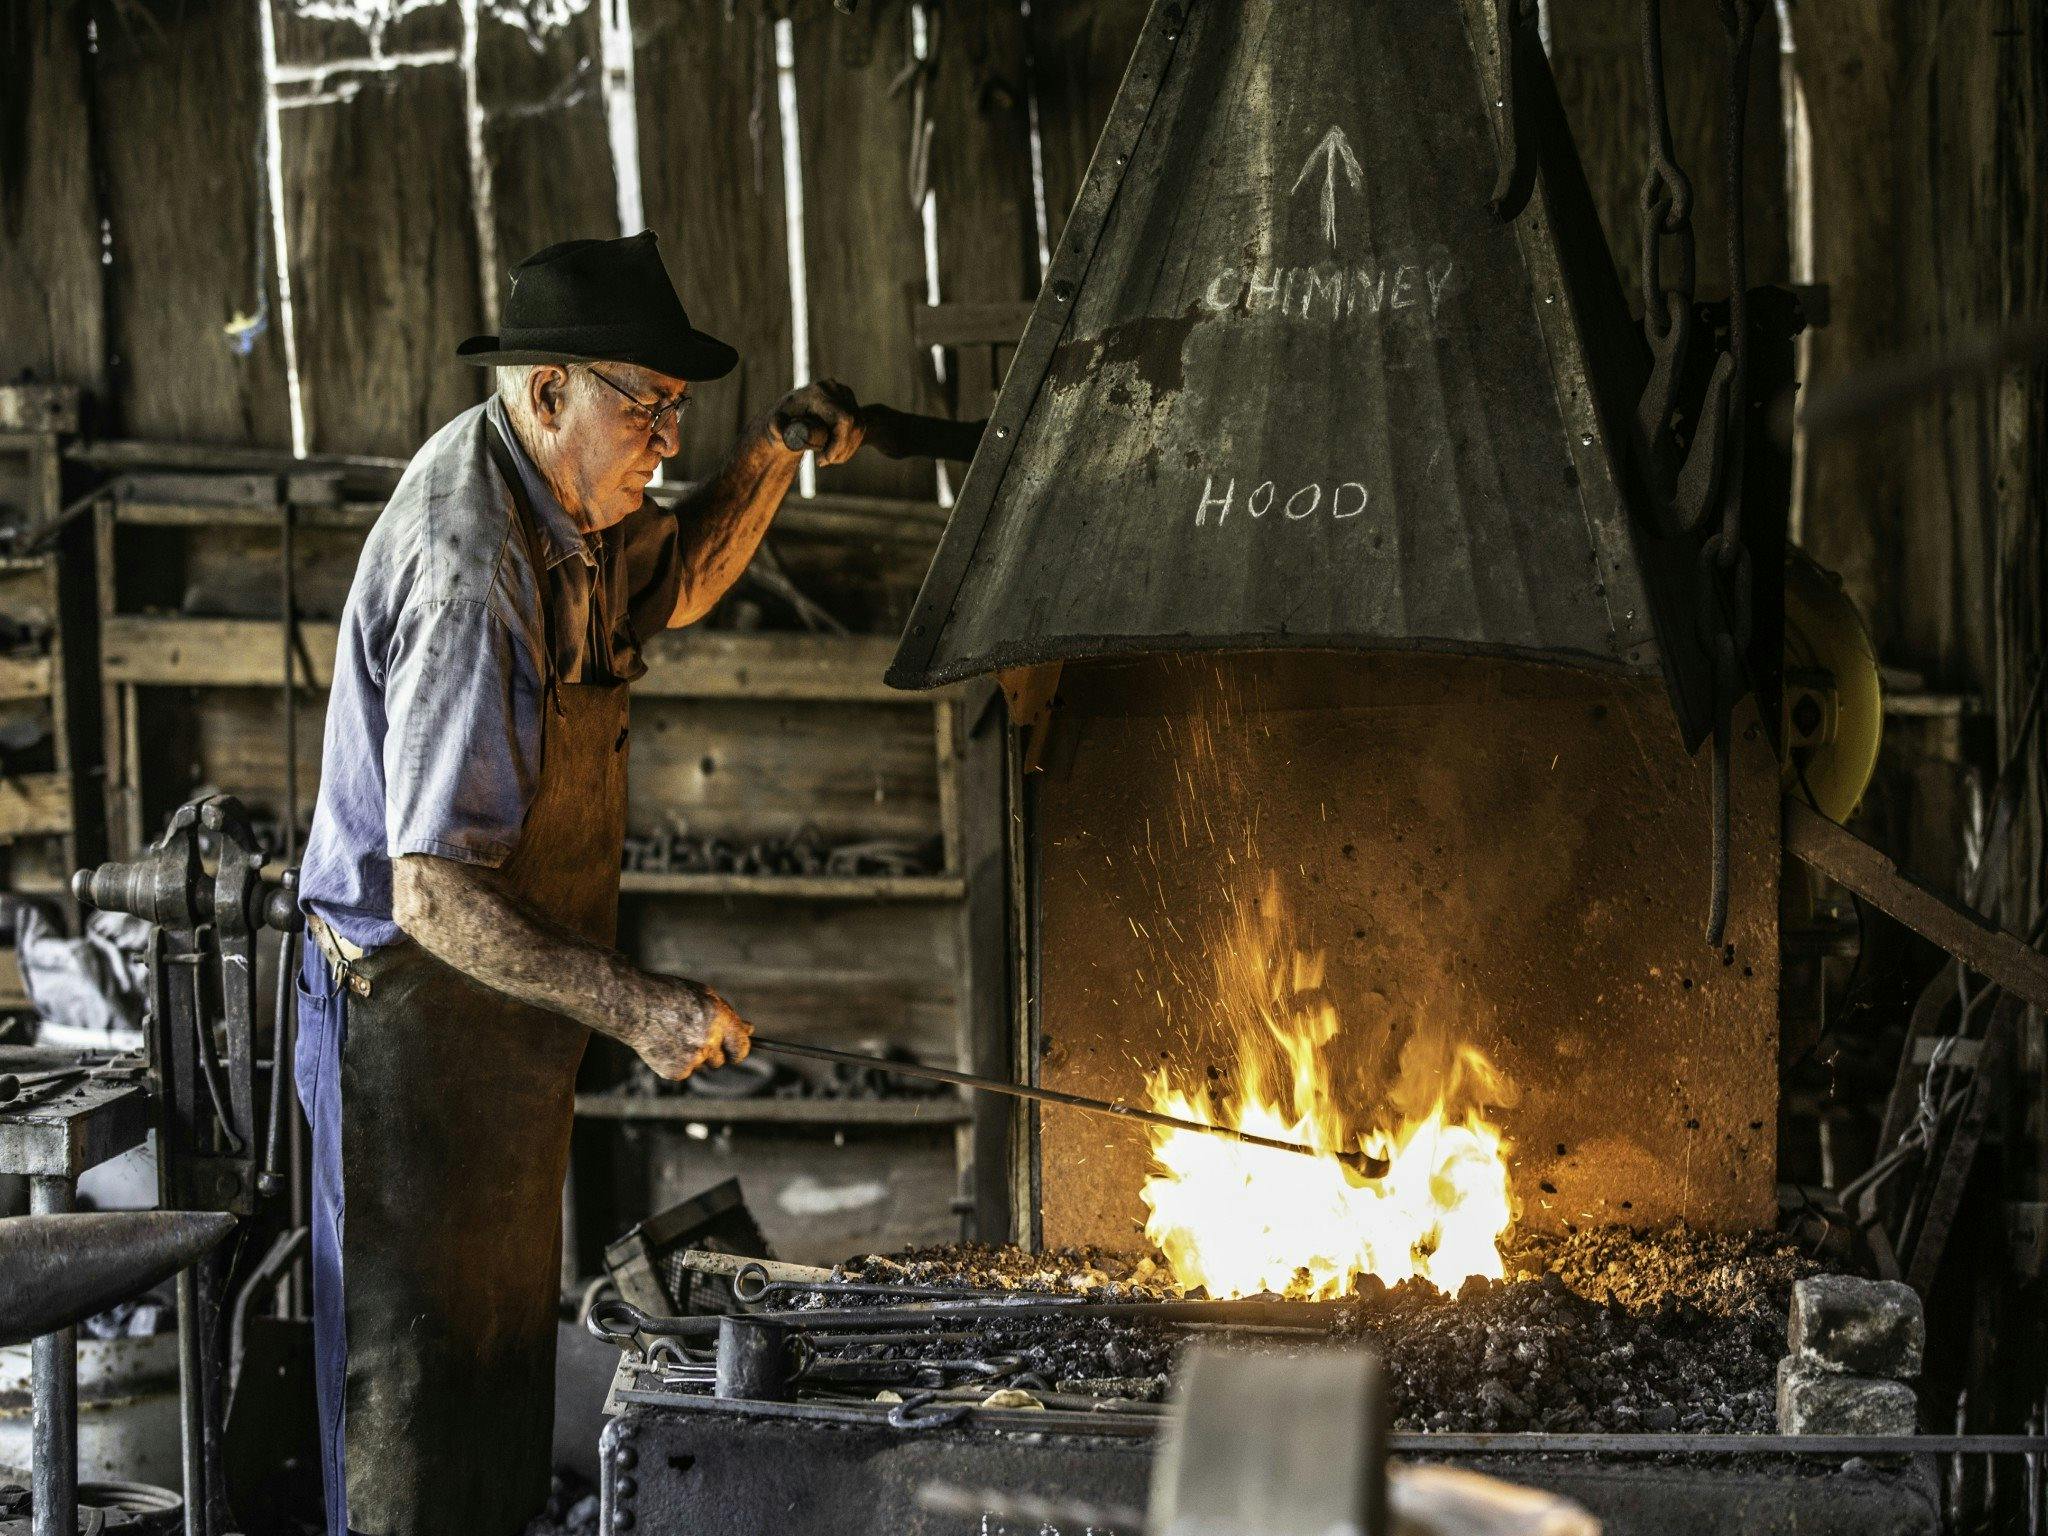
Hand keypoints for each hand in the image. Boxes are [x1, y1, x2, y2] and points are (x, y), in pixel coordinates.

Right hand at [630, 976, 753, 1079]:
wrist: (633, 1006)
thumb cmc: (670, 995)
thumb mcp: (704, 996)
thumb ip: (728, 1016)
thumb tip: (750, 1030)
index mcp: (719, 1020)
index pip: (742, 1048)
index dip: (738, 1050)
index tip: (734, 1050)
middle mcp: (708, 1041)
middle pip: (721, 1060)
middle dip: (712, 1052)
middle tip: (692, 1036)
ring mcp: (692, 1059)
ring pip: (701, 1066)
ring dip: (693, 1056)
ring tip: (674, 1035)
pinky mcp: (675, 1072)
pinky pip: (684, 1072)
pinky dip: (676, 1062)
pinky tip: (664, 1044)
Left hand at [769, 379, 863, 465]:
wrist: (787, 415)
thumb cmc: (779, 423)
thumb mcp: (775, 426)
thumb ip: (775, 427)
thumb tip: (779, 429)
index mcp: (817, 392)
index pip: (843, 419)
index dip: (839, 442)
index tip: (827, 458)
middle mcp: (833, 388)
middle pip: (854, 424)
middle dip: (843, 448)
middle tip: (827, 461)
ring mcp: (843, 392)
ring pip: (858, 426)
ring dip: (847, 448)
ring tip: (829, 458)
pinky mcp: (849, 400)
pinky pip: (859, 425)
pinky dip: (850, 443)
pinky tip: (836, 452)